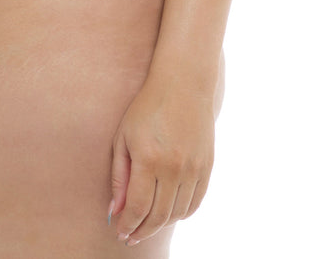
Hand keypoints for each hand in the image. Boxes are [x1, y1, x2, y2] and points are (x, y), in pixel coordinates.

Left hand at [108, 73, 214, 244]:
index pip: (137, 208)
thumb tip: (115, 211)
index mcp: (148, 159)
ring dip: (160, 224)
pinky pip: (194, 203)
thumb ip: (118, 176)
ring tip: (146, 223)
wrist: (183, 85)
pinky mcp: (207, 168)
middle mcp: (173, 168)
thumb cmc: (146, 108)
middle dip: (142, 231)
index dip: (128, 225)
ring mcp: (193, 169)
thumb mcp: (123, 137)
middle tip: (131, 236)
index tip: (120, 233)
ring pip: (177, 213)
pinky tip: (167, 212)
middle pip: (158, 216)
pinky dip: (180, 213)